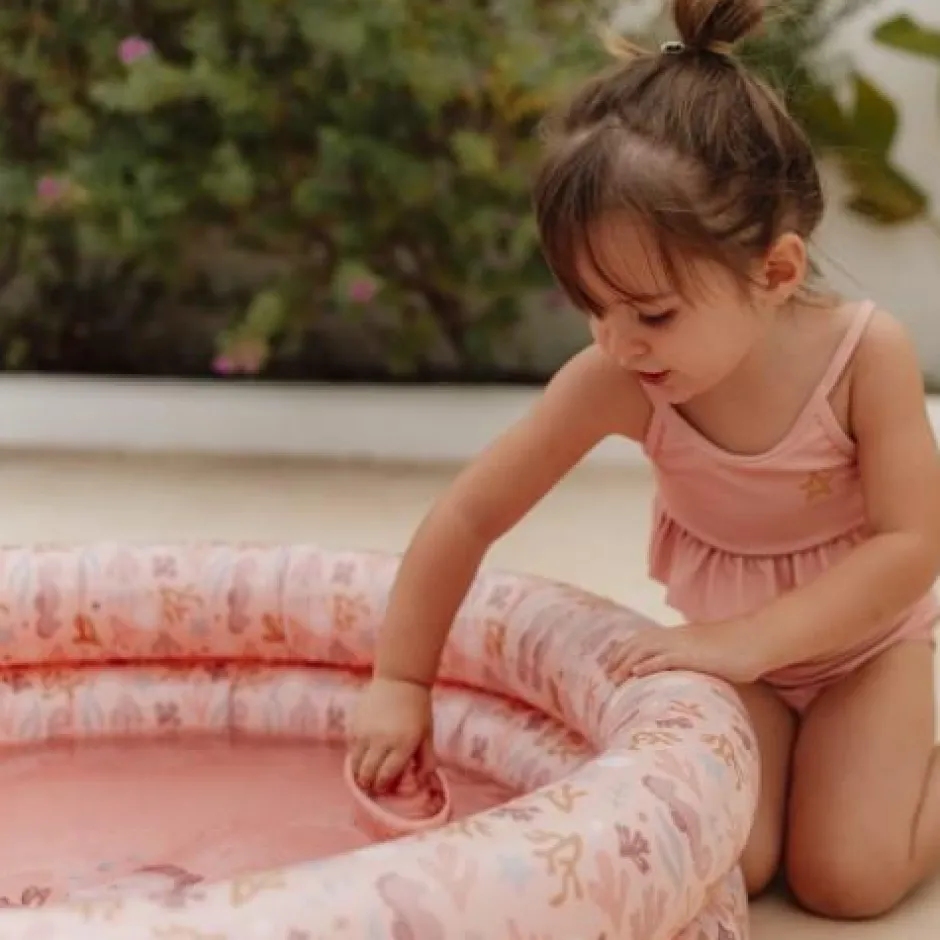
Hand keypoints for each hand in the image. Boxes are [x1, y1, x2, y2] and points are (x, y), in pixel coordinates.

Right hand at [348, 676, 435, 793]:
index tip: (383, 789)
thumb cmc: (417, 708)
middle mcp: (382, 740)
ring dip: (358, 773)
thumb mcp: (427, 734)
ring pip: (355, 764)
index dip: (383, 787)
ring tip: (364, 775)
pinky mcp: (354, 724)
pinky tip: (362, 756)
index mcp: (403, 744)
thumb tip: (421, 781)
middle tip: (371, 786)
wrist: (400, 680)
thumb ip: (427, 760)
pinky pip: (350, 748)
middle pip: (367, 773)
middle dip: (369, 784)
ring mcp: (365, 732)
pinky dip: (355, 756)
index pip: (386, 776)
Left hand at [605, 620, 759, 684]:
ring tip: (613, 676)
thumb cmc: (740, 648)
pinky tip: (636, 673)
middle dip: (620, 656)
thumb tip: (691, 672)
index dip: (628, 649)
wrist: (758, 640)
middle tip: (606, 672)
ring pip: (646, 649)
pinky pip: (666, 659)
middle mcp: (677, 637)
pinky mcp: (694, 656)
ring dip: (627, 662)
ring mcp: (684, 645)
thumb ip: (697, 660)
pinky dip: (649, 665)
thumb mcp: (711, 654)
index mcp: (680, 635)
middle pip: (639, 642)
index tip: (614, 662)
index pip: (645, 639)